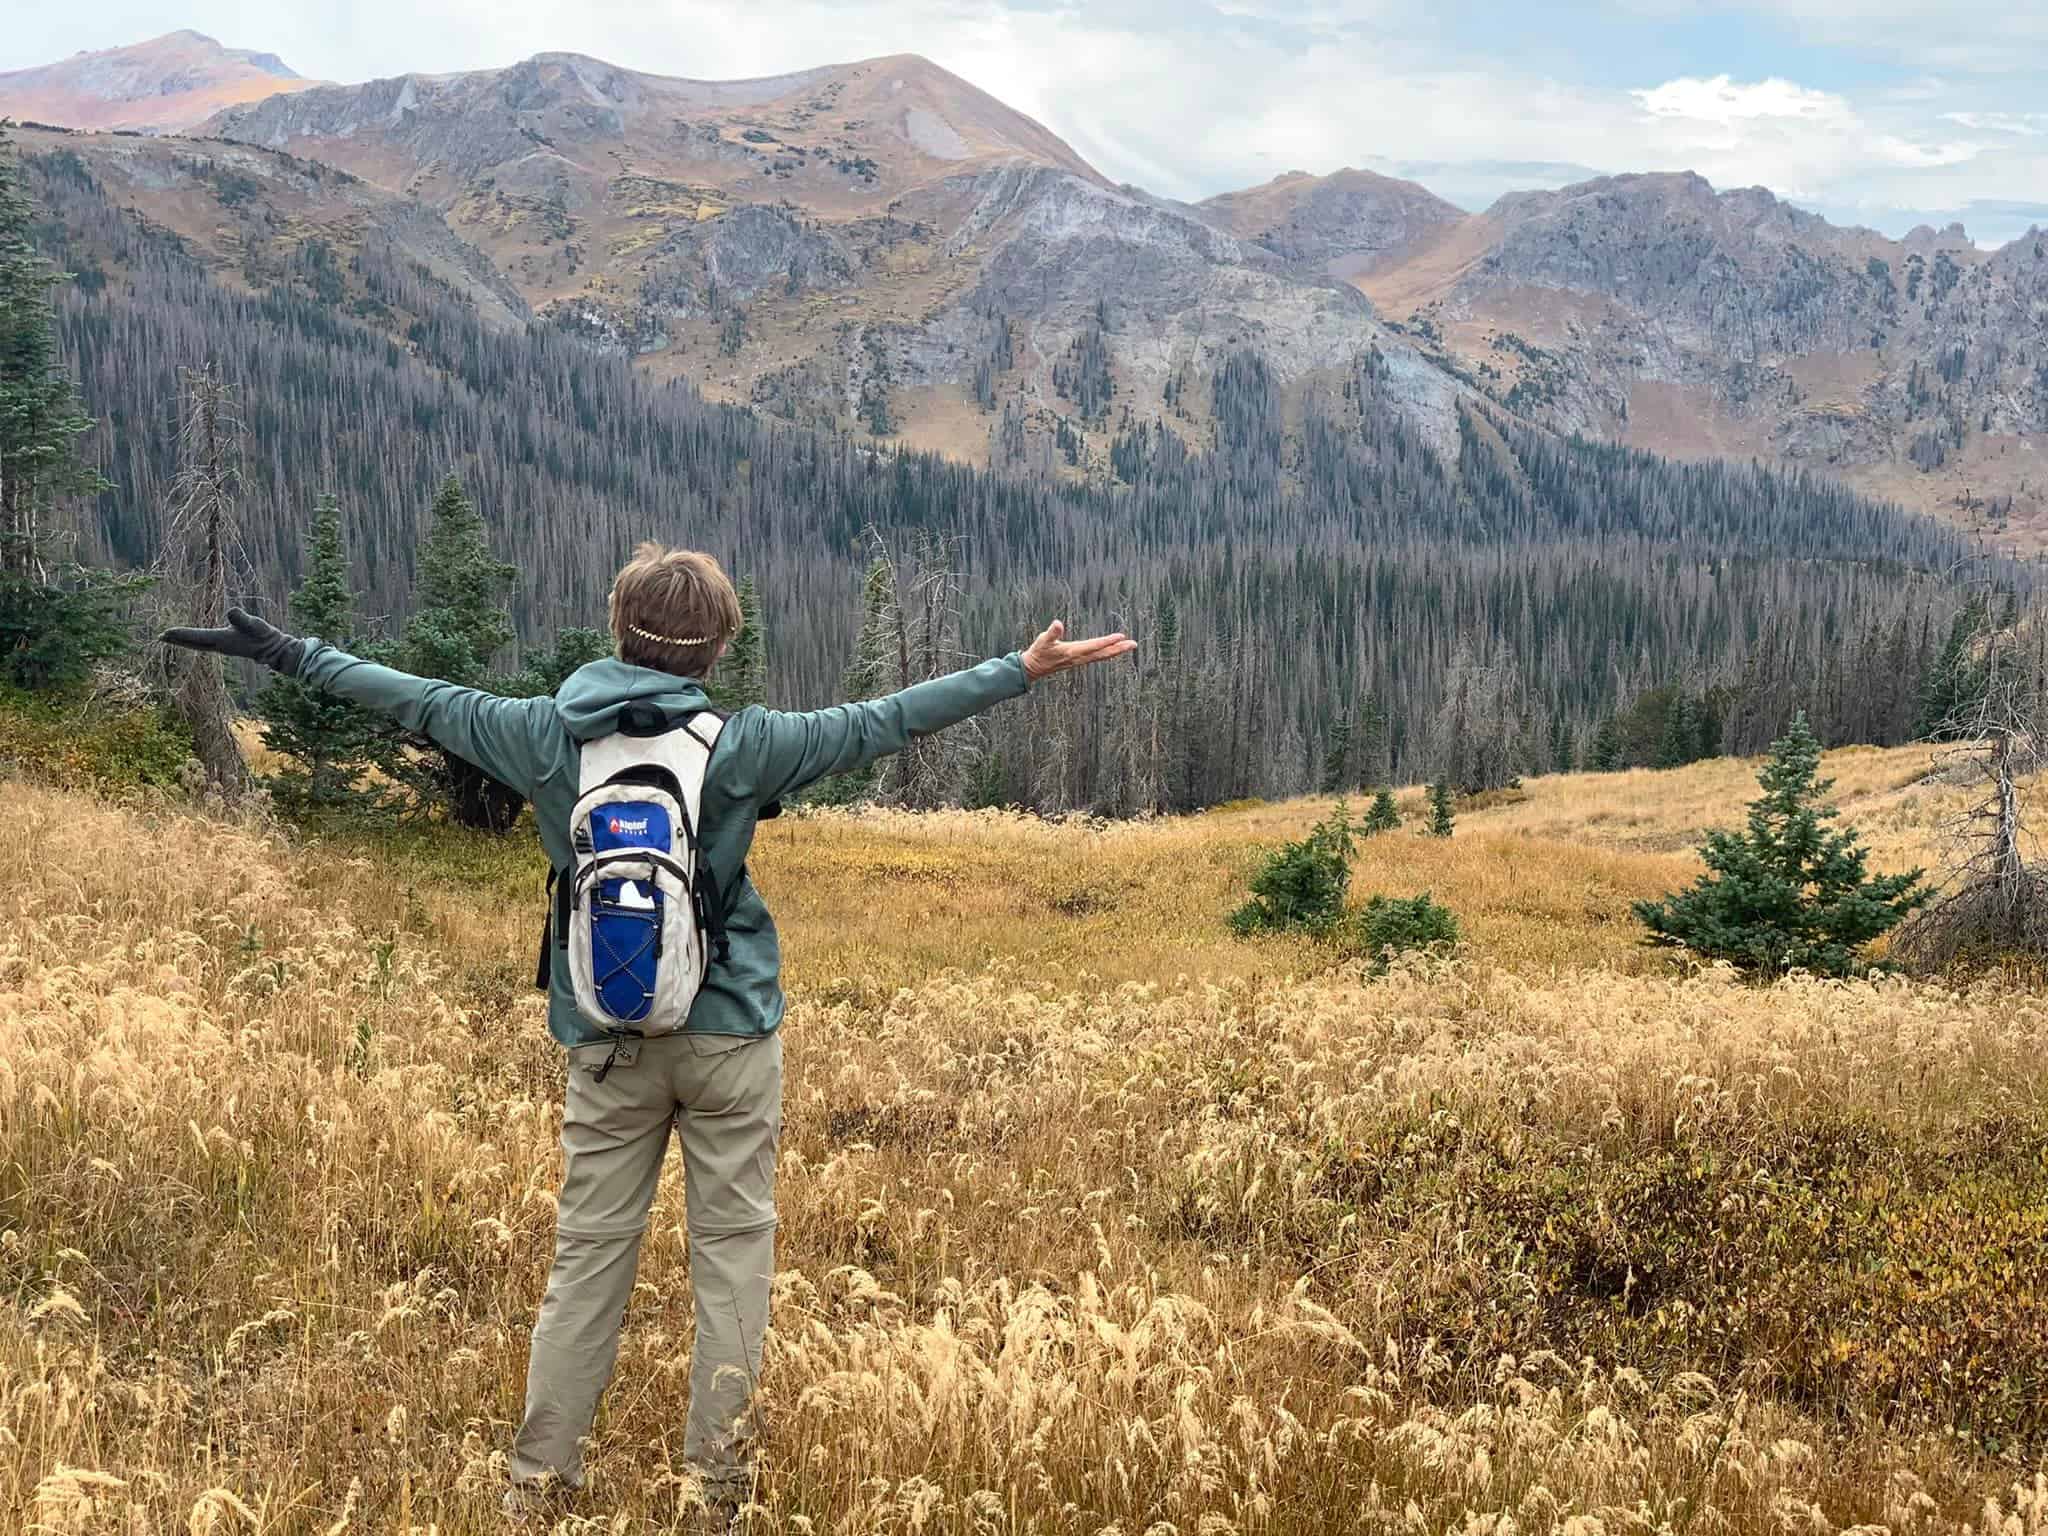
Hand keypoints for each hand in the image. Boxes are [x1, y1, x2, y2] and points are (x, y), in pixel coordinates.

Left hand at [160, 606, 305, 675]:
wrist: (275, 650)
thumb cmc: (265, 636)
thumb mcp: (255, 624)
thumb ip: (243, 619)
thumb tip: (231, 611)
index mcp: (222, 640)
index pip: (197, 636)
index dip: (181, 634)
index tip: (165, 632)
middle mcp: (220, 645)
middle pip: (193, 643)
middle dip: (177, 640)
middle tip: (161, 637)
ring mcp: (223, 647)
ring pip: (198, 644)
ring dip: (184, 641)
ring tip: (171, 638)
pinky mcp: (228, 646)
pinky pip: (205, 644)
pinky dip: (194, 641)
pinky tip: (194, 639)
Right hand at [1021, 620, 1136, 682]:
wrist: (1033, 668)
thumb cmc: (1039, 652)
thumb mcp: (1043, 640)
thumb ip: (1052, 633)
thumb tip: (1057, 624)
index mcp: (1073, 652)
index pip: (1094, 646)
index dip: (1107, 641)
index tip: (1120, 636)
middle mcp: (1079, 657)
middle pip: (1103, 653)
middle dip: (1119, 649)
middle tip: (1134, 644)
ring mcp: (1080, 660)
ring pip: (1102, 656)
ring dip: (1116, 651)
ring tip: (1128, 646)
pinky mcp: (1078, 660)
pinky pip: (1097, 657)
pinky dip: (1107, 653)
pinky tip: (1112, 650)